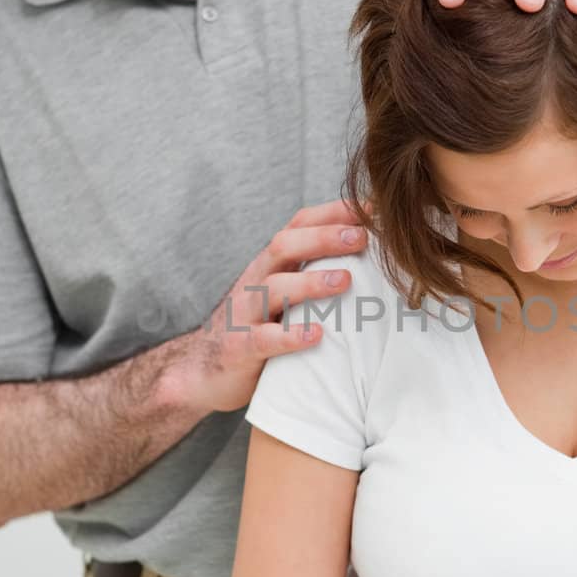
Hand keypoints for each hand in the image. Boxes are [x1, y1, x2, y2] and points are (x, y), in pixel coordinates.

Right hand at [185, 198, 370, 413]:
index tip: (370, 207)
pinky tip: (316, 334)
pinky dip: (290, 336)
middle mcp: (256, 280)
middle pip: (285, 246)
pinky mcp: (239, 348)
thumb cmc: (259, 326)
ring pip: (274, 288)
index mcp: (271, 264)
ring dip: (311, 282)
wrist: (202, 369)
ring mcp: (245, 313)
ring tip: (346, 281)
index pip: (298, 225)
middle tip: (361, 237)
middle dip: (324, 238)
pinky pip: (263, 339)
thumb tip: (374, 258)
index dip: (331, 212)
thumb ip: (316, 273)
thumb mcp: (284, 294)